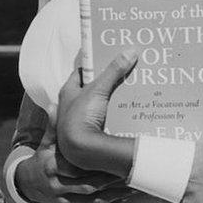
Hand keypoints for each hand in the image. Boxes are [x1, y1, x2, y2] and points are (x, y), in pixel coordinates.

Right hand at [14, 124, 134, 202]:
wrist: (28, 183)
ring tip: (132, 188)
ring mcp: (64, 199)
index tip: (114, 162)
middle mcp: (58, 185)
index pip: (78, 168)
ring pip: (93, 201)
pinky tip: (122, 199)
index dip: (97, 167)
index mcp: (53, 167)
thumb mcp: (45, 143)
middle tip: (130, 175)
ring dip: (115, 196)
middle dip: (111, 182)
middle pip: (89, 186)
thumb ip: (53, 126)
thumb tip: (53, 106)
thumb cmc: (42, 160)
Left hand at [56, 50, 138, 176]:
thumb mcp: (98, 89)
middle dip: (109, 82)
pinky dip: (117, 116)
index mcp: (68, 91)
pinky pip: (106, 120)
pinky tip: (132, 112)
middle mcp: (72, 104)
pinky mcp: (90, 132)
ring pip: (101, 105)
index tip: (109, 58)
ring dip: (114, 100)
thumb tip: (130, 51)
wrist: (81, 150)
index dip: (94, 64)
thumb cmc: (81, 116)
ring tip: (135, 91)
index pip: (81, 72)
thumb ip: (113, 71)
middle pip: (93, 89)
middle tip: (127, 74)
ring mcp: (81, 119)